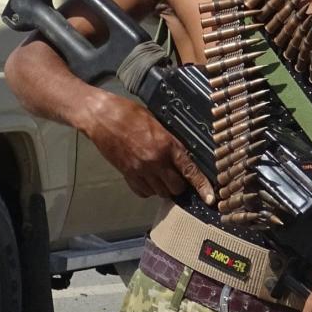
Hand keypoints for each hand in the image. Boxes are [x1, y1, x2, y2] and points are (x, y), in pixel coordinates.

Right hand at [82, 92, 214, 204]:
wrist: (100, 117)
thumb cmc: (128, 113)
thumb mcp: (156, 121)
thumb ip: (169, 140)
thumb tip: (180, 154)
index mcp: (166, 145)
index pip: (189, 170)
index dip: (202, 186)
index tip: (210, 198)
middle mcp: (155, 161)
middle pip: (176, 188)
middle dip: (179, 185)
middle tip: (177, 176)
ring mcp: (140, 170)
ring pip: (160, 192)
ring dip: (164, 187)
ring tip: (160, 175)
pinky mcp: (126, 175)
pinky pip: (143, 192)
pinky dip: (148, 189)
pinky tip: (147, 178)